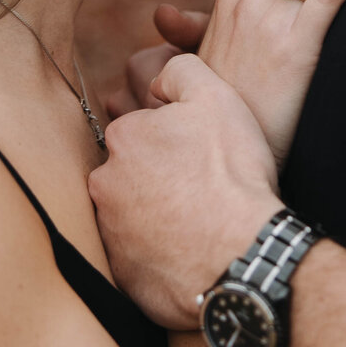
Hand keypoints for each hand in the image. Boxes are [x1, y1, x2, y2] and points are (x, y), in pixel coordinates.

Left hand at [91, 55, 281, 327]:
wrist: (241, 256)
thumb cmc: (231, 175)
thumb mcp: (216, 98)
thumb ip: (180, 71)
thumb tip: (156, 80)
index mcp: (123, 139)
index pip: (141, 131)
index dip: (173, 140)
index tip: (199, 156)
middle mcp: (104, 184)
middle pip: (130, 173)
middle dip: (157, 178)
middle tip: (199, 190)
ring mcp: (110, 233)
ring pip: (131, 215)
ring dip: (155, 216)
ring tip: (197, 223)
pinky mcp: (122, 275)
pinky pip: (138, 258)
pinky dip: (158, 254)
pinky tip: (189, 252)